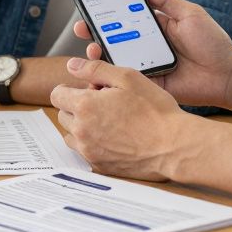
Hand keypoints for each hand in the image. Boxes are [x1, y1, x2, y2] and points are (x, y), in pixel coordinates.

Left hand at [50, 58, 192, 180]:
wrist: (173, 146)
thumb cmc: (155, 110)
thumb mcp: (127, 78)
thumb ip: (95, 69)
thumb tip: (72, 65)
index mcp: (84, 106)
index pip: (57, 95)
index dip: (71, 88)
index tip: (88, 89)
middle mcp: (81, 131)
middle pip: (63, 115)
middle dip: (78, 107)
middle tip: (104, 103)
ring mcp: (89, 151)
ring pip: (72, 136)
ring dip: (83, 127)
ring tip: (109, 121)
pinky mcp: (100, 166)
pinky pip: (86, 152)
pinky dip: (94, 144)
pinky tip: (116, 138)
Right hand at [74, 0, 231, 107]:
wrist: (226, 74)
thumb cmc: (212, 42)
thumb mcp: (190, 14)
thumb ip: (166, 0)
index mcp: (154, 28)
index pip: (124, 18)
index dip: (106, 13)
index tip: (89, 6)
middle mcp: (146, 46)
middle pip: (114, 39)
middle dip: (94, 34)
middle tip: (82, 29)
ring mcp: (146, 66)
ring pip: (115, 60)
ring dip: (99, 56)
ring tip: (92, 51)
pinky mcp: (149, 84)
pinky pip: (127, 81)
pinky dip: (112, 78)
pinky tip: (101, 74)